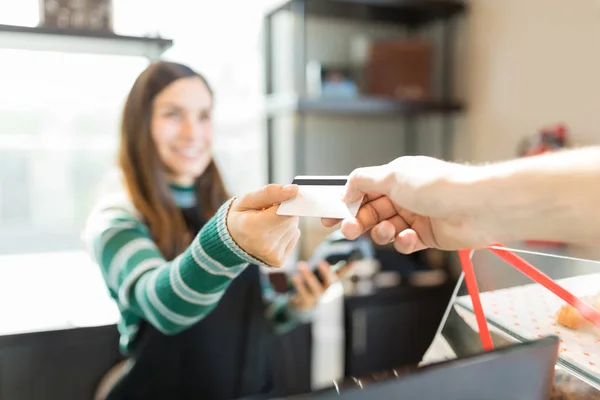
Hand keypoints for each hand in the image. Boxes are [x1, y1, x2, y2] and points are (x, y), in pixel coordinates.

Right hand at [227, 184, 299, 266]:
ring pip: (294, 227)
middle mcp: (264, 246)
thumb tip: (294, 189)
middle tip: (268, 212)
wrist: (230, 240)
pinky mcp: (279, 261)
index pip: (286, 212)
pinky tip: (271, 233)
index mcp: (254, 228)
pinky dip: (286, 232)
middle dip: (284, 211)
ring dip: (285, 222)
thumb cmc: (239, 216)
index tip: (286, 196)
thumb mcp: (247, 199)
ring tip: (268, 223)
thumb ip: (270, 192)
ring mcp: (272, 256)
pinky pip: (294, 237)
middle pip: (291, 219)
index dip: (288, 202)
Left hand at [289, 261, 352, 309]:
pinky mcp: (306, 303)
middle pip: (330, 283)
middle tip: (321, 262)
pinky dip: (299, 285)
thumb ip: (323, 267)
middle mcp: (326, 291)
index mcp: (331, 282)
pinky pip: (303, 294)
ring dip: (308, 276)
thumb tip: (328, 249)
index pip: (341, 274)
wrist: (301, 306)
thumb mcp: (318, 276)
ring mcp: (317, 298)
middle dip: (326, 273)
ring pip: (315, 288)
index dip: (348, 269)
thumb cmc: (311, 286)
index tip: (354, 262)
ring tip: (300, 265)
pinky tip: (294, 276)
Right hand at [322, 156, 492, 252]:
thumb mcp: (393, 175)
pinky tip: (408, 237)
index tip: (327, 217)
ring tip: (389, 230)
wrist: (478, 207)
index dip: (344, 203)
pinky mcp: (428, 236)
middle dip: (358, 221)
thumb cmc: (440, 186)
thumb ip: (363, 181)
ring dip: (382, 232)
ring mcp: (416, 216)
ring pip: (385, 229)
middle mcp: (404, 196)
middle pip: (370, 212)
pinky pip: (405, 242)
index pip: (362, 190)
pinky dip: (403, 242)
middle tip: (349, 230)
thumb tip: (344, 189)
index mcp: (395, 177)